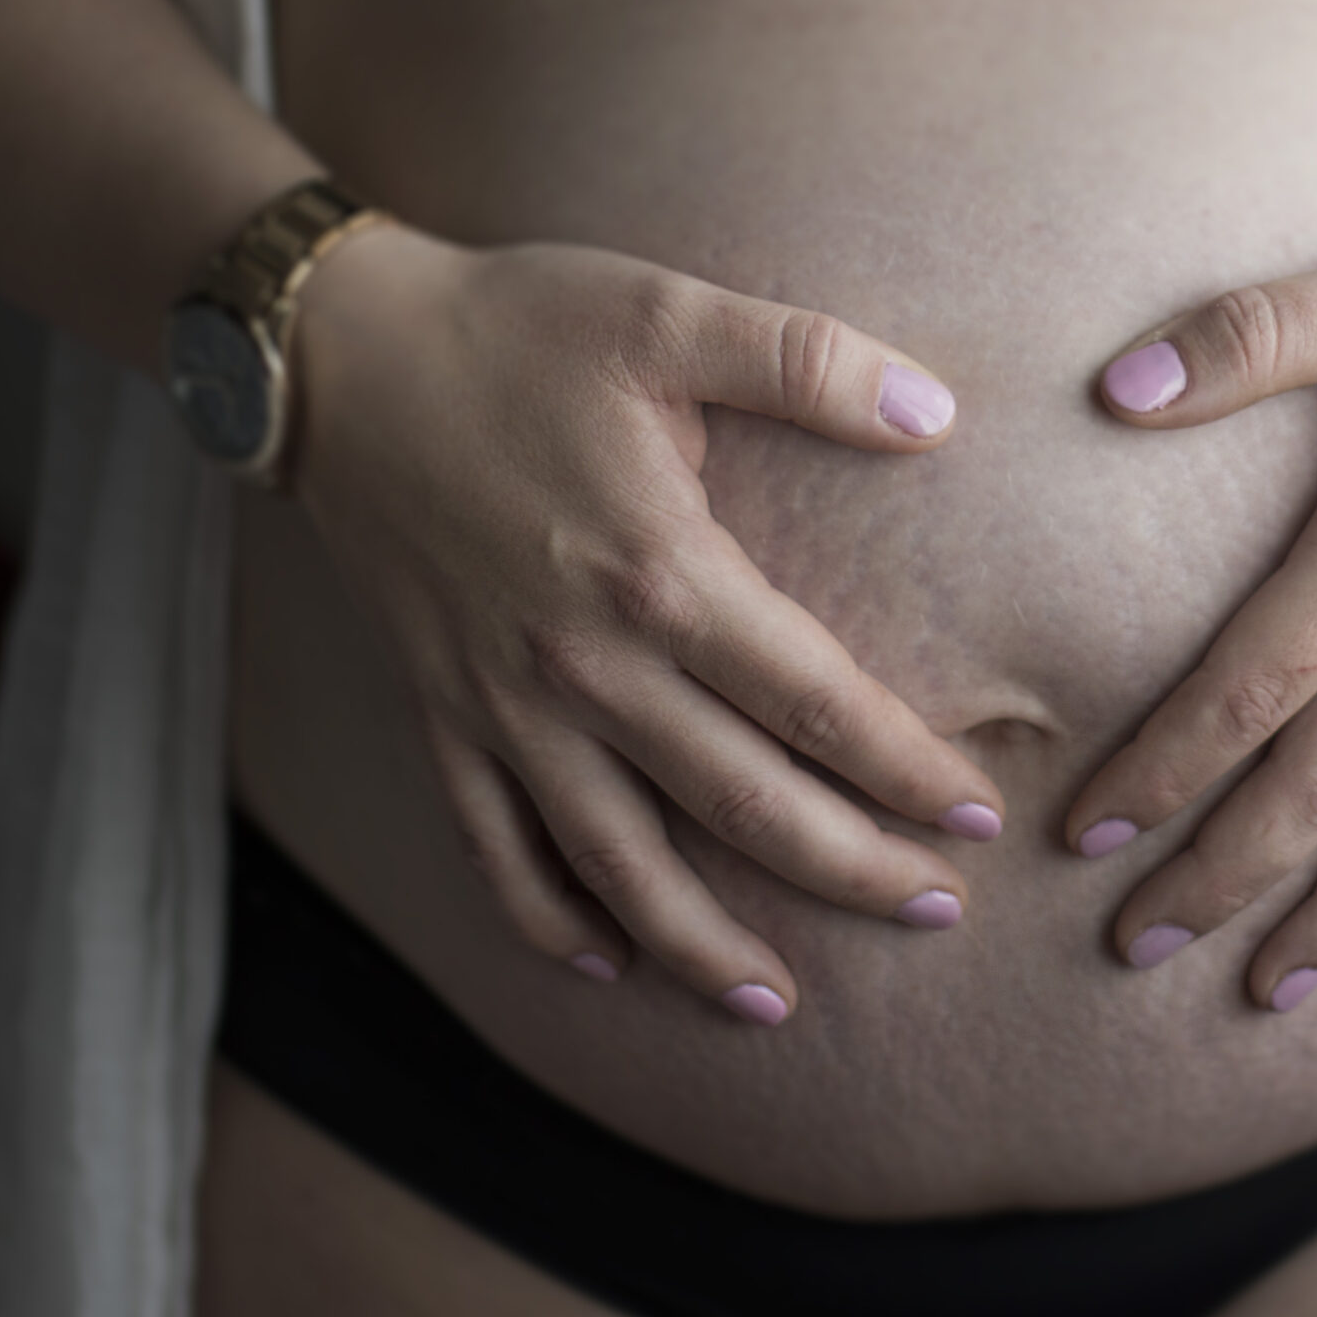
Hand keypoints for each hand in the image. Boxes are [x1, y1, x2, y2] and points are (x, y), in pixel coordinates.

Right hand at [285, 230, 1005, 1024]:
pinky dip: (546, 920)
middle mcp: (586, 665)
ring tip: (778, 1003)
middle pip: (744, 806)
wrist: (337, 357)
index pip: (816, 702)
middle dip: (851, 871)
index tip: (979, 814)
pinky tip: (604, 961)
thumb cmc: (515, 329)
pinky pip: (494, 849)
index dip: (907, 768)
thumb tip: (939, 412)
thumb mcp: (667, 312)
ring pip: (620, 864)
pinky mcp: (440, 715)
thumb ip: (809, 360)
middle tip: (938, 912)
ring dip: (704, 946)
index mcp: (661, 573)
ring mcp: (505, 706)